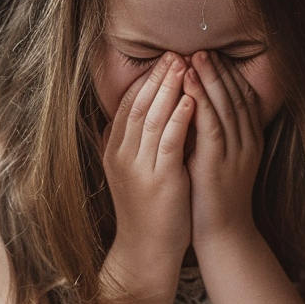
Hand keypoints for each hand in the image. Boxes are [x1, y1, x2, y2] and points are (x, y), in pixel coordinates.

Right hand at [102, 53, 194, 267]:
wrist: (146, 250)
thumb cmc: (147, 211)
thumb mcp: (134, 171)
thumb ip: (134, 143)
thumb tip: (143, 113)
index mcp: (114, 150)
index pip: (128, 104)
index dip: (145, 79)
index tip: (163, 59)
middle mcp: (121, 154)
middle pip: (138, 104)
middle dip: (157, 76)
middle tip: (175, 52)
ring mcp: (138, 166)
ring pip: (151, 117)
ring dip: (169, 88)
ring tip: (184, 65)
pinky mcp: (158, 179)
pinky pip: (167, 141)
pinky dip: (178, 117)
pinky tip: (190, 99)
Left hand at [185, 50, 263, 245]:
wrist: (222, 235)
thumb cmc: (213, 201)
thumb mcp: (217, 162)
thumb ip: (211, 137)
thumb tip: (194, 111)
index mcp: (249, 142)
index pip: (242, 98)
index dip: (228, 75)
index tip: (212, 55)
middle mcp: (247, 143)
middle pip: (236, 96)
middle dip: (219, 70)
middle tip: (203, 46)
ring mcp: (235, 152)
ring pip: (225, 106)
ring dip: (209, 78)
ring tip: (194, 56)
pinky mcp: (218, 163)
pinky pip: (211, 125)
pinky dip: (200, 101)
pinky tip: (187, 85)